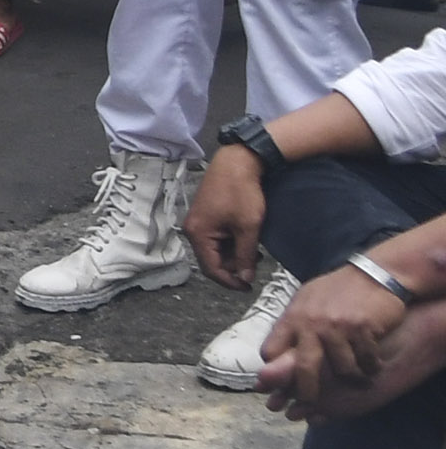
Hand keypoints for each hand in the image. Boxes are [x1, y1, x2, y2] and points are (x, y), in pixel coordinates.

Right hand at [186, 145, 266, 285]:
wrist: (238, 162)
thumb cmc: (241, 191)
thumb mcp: (248, 227)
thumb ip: (246, 255)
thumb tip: (245, 277)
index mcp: (198, 234)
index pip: (211, 269)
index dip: (230, 281)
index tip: (248, 287)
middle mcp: (193, 229)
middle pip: (212, 260)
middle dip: (233, 266)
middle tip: (255, 267)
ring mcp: (198, 221)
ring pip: (216, 249)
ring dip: (234, 254)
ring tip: (254, 251)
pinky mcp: (206, 215)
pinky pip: (216, 237)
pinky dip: (231, 242)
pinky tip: (246, 239)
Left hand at [261, 267, 407, 416]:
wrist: (375, 273)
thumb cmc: (338, 289)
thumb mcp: (307, 300)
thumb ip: (293, 324)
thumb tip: (274, 353)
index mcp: (292, 317)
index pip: (271, 351)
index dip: (275, 370)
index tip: (281, 380)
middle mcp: (311, 324)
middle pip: (303, 369)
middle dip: (306, 392)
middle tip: (311, 403)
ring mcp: (337, 327)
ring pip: (341, 369)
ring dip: (352, 377)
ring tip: (358, 380)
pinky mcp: (362, 329)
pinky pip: (365, 360)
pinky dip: (371, 367)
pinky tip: (373, 365)